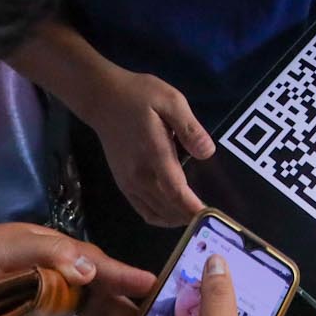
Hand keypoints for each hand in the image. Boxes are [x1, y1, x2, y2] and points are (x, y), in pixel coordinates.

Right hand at [85, 69, 214, 227]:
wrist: (102, 99)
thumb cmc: (139, 96)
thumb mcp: (171, 100)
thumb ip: (189, 128)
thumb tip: (208, 153)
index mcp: (154, 154)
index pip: (176, 192)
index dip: (194, 209)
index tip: (212, 217)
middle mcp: (140, 175)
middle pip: (169, 209)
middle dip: (191, 218)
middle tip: (213, 217)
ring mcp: (129, 183)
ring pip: (157, 214)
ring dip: (178, 220)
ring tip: (198, 215)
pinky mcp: (124, 184)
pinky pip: (144, 211)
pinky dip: (161, 218)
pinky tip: (175, 212)